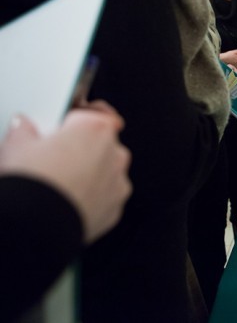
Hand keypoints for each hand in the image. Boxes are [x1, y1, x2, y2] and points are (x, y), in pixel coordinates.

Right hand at [0, 110, 131, 243]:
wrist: (36, 225)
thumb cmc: (32, 183)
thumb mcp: (16, 146)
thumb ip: (23, 130)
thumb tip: (22, 126)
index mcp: (96, 128)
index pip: (93, 113)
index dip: (76, 120)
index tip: (64, 125)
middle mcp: (115, 153)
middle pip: (101, 143)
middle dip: (82, 148)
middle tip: (54, 158)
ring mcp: (118, 181)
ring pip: (106, 170)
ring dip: (90, 173)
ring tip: (59, 182)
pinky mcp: (115, 207)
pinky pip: (105, 196)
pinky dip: (92, 197)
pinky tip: (68, 201)